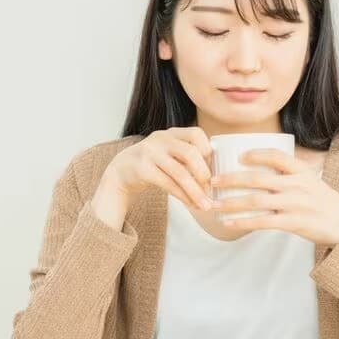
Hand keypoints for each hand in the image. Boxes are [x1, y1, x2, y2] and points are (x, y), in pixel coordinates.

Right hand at [92, 127, 213, 228]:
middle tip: (212, 189)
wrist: (121, 171)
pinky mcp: (142, 169)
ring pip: (179, 172)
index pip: (196, 133)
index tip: (213, 168)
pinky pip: (168, 184)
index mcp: (171, 133)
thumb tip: (217, 175)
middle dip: (204, 173)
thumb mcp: (170, 154)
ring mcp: (149, 153)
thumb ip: (188, 158)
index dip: (208, 150)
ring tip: (206, 205)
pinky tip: (191, 204)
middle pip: (189, 153)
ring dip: (195, 191)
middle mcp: (160, 139)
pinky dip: (182, 196)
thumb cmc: (153, 164)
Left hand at [210, 149, 338, 246]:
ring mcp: (294, 204)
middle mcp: (297, 184)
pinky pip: (262, 221)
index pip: (276, 155)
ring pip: (255, 201)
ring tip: (213, 204)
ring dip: (231, 203)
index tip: (239, 156)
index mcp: (301, 171)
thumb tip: (263, 166)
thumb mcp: (312, 180)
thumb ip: (290, 173)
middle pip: (257, 178)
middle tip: (212, 180)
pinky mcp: (293, 222)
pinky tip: (228, 223)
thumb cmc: (324, 202)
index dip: (256, 154)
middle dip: (231, 179)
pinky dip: (242, 222)